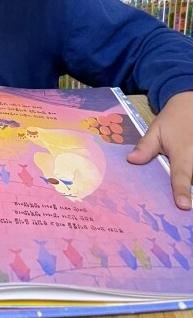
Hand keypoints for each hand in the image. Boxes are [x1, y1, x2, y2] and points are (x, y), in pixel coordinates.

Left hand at [127, 91, 192, 209]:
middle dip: (187, 194)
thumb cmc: (172, 121)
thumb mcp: (156, 130)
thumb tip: (131, 160)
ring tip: (183, 200)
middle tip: (178, 210)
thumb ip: (145, 147)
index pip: (181, 175)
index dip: (181, 190)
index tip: (182, 206)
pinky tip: (186, 193)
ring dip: (191, 189)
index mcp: (182, 153)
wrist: (191, 107)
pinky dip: (192, 182)